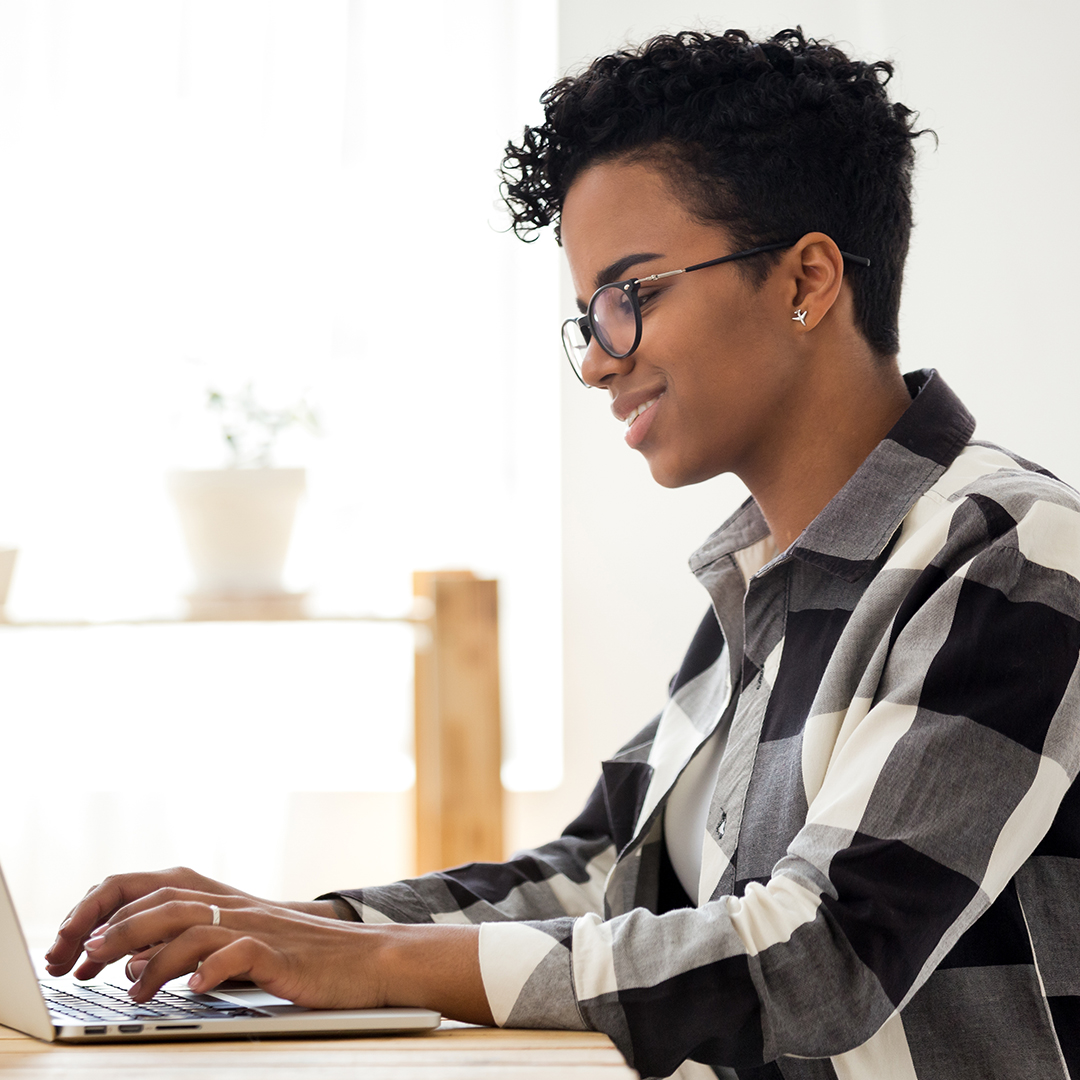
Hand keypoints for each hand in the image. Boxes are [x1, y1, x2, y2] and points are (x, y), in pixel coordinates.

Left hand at [44, 867, 350, 980]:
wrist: (367, 958)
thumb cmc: (305, 956)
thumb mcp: (245, 944)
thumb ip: (196, 946)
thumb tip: (138, 962)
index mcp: (224, 902)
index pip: (155, 891)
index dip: (110, 912)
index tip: (77, 944)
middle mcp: (237, 908)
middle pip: (165, 904)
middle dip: (115, 931)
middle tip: (82, 962)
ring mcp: (259, 927)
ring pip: (195, 926)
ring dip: (154, 958)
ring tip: (132, 988)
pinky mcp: (281, 953)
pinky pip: (240, 953)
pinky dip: (212, 969)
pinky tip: (195, 989)